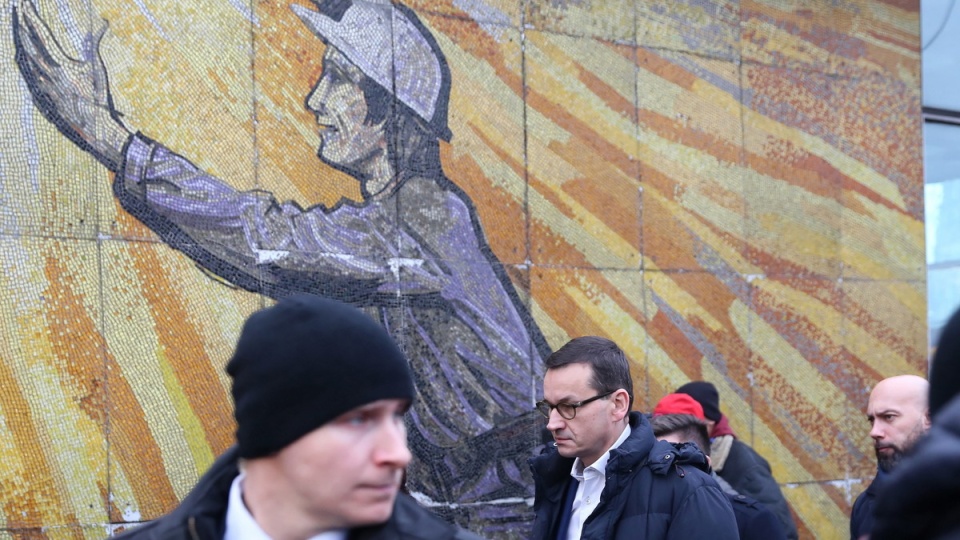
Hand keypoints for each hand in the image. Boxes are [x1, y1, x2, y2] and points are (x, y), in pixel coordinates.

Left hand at [13, 0, 130, 171]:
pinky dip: (28, 64)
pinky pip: (33, 75)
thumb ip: (95, 44)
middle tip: (17, 13)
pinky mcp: (47, 94)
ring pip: (28, 60)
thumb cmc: (98, 96)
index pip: (41, 36)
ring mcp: (46, 84)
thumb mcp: (98, 68)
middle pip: (29, 45)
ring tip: (19, 33)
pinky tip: (27, 62)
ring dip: (22, 44)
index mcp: (61, 63)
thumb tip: (102, 22)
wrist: (93, 124)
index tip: (24, 5)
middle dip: (22, 27)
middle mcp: (49, 72)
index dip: (32, 19)